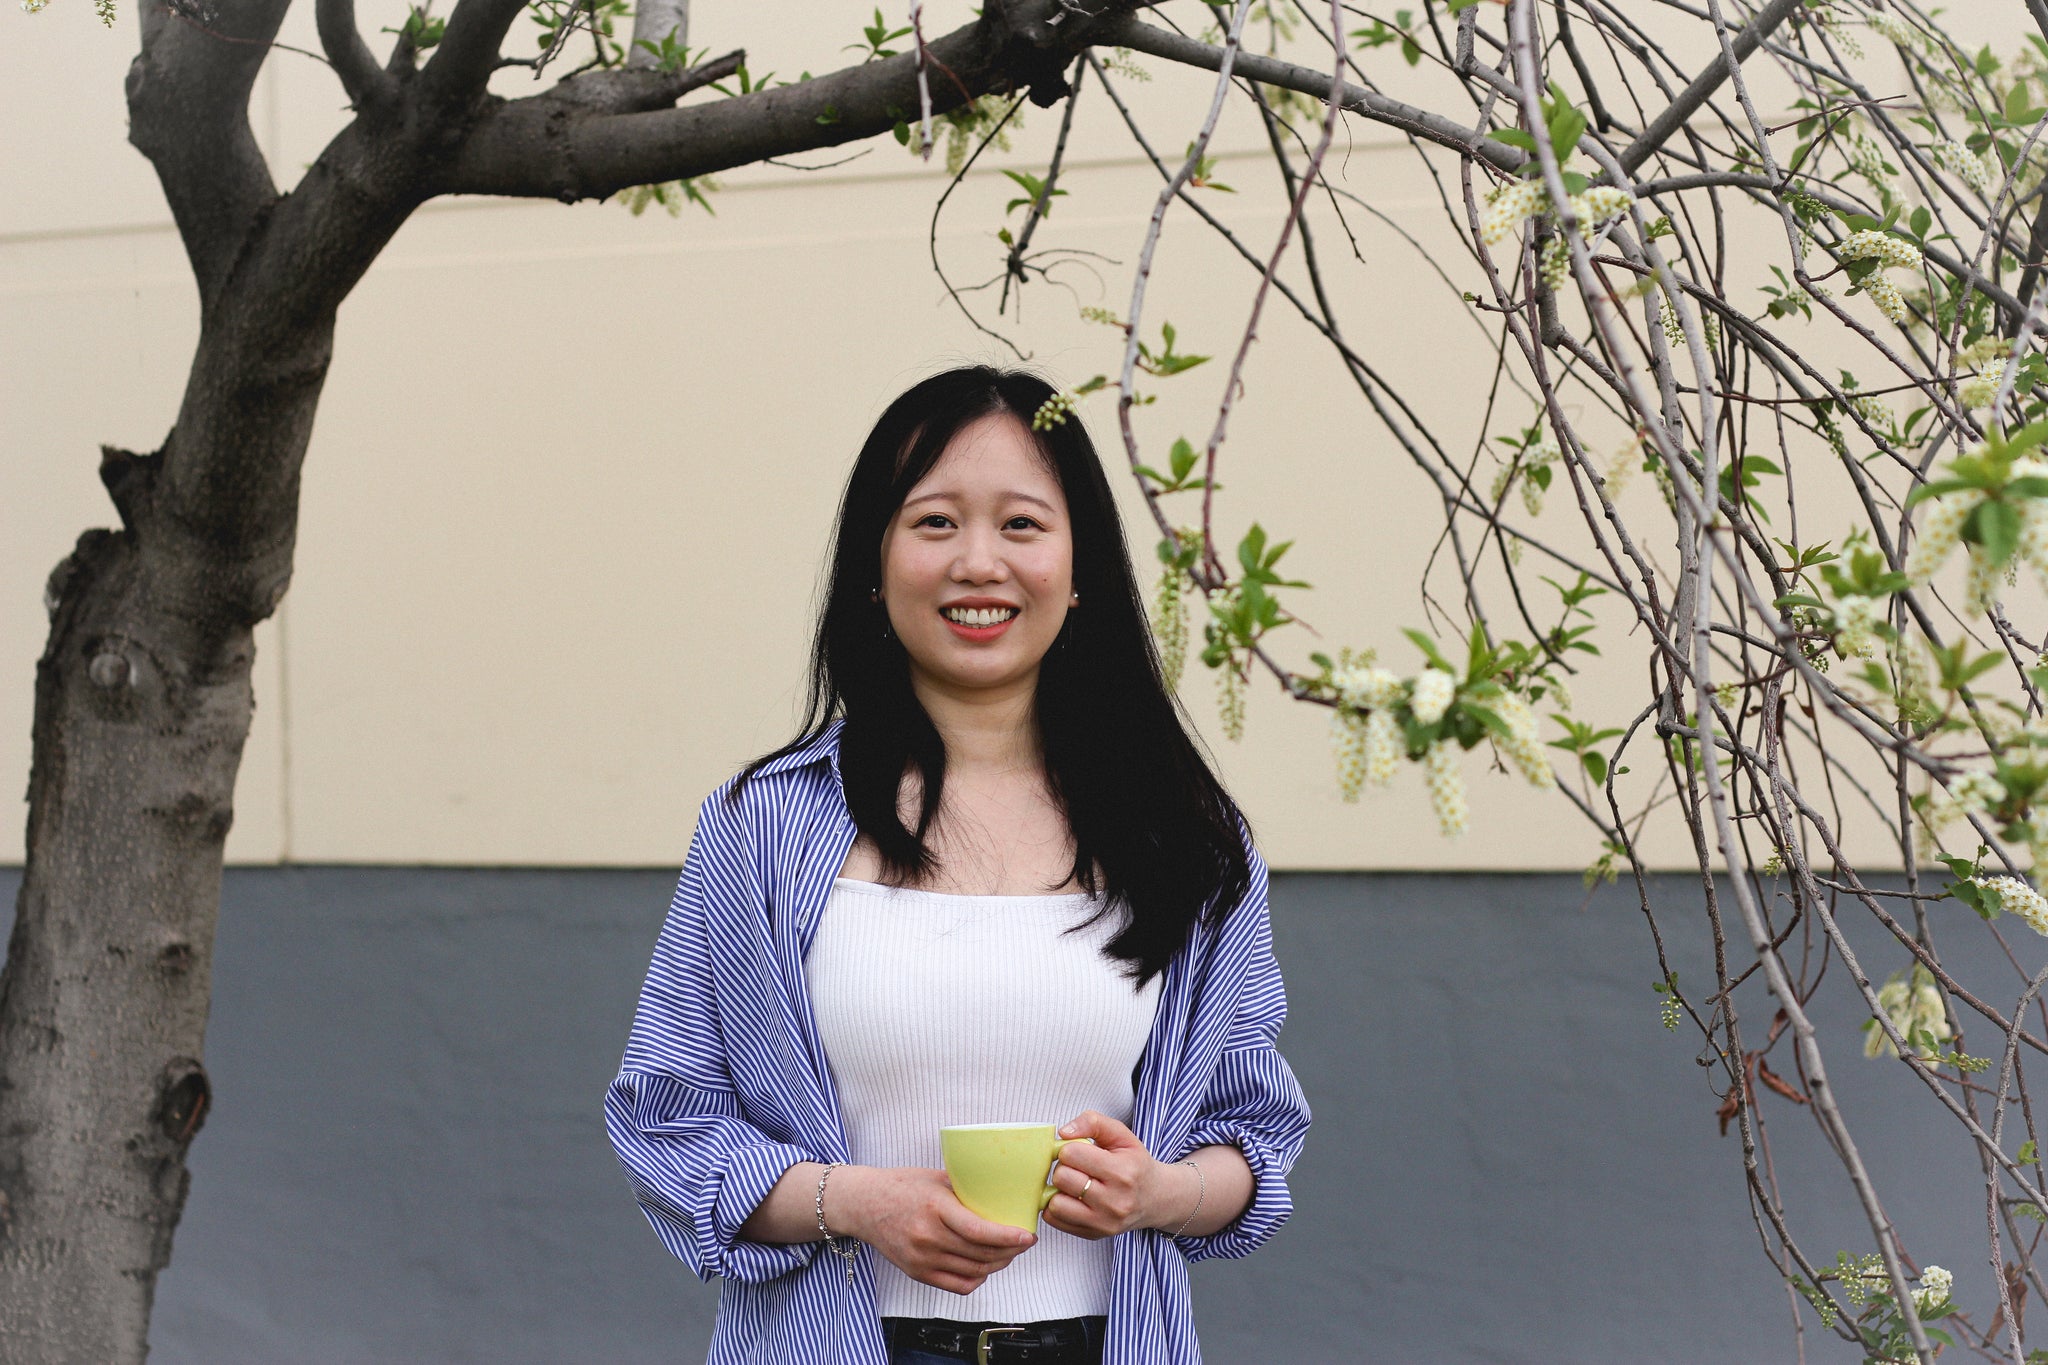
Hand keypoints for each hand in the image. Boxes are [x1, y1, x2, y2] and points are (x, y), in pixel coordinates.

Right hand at [830, 1165, 1035, 1295]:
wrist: (863, 1205)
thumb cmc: (901, 1186)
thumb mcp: (936, 1178)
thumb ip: (966, 1189)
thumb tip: (1002, 1194)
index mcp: (935, 1209)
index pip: (979, 1231)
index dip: (1007, 1237)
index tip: (1027, 1235)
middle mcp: (928, 1238)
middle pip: (981, 1255)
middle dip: (1011, 1251)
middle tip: (1024, 1242)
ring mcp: (922, 1259)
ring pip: (973, 1272)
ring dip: (998, 1265)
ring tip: (1009, 1253)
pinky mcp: (917, 1273)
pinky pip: (957, 1285)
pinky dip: (977, 1279)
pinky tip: (985, 1267)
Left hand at [1040, 1111, 1181, 1239]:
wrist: (1155, 1198)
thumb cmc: (1134, 1163)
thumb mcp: (1121, 1134)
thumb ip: (1093, 1122)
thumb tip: (1063, 1132)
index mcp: (1123, 1172)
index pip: (1072, 1154)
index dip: (1071, 1148)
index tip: (1080, 1151)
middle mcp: (1114, 1202)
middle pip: (1062, 1177)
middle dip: (1065, 1167)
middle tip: (1078, 1168)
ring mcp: (1104, 1223)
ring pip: (1056, 1203)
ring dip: (1059, 1190)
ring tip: (1074, 1184)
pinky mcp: (1093, 1235)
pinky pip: (1055, 1220)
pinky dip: (1057, 1207)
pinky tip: (1071, 1199)